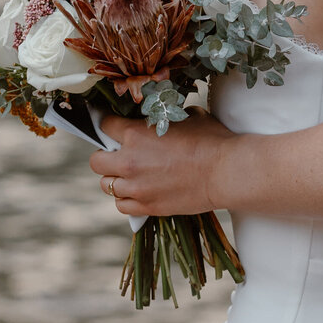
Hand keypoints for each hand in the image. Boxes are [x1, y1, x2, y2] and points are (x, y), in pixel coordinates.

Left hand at [89, 112, 229, 217]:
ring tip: (132, 175)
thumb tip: (162, 116)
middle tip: (121, 155)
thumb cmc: (211, 140)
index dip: (110, 126)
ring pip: (106, 185)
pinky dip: (126, 199)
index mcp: (135, 134)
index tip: (115, 129)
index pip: (104, 126)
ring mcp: (136, 187)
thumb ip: (164, 119)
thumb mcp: (186, 117)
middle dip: (106, 156)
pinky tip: (139, 192)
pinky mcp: (147, 206)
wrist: (226, 171)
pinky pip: (121, 206)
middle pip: (96, 161)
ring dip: (116, 179)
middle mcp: (129, 161)